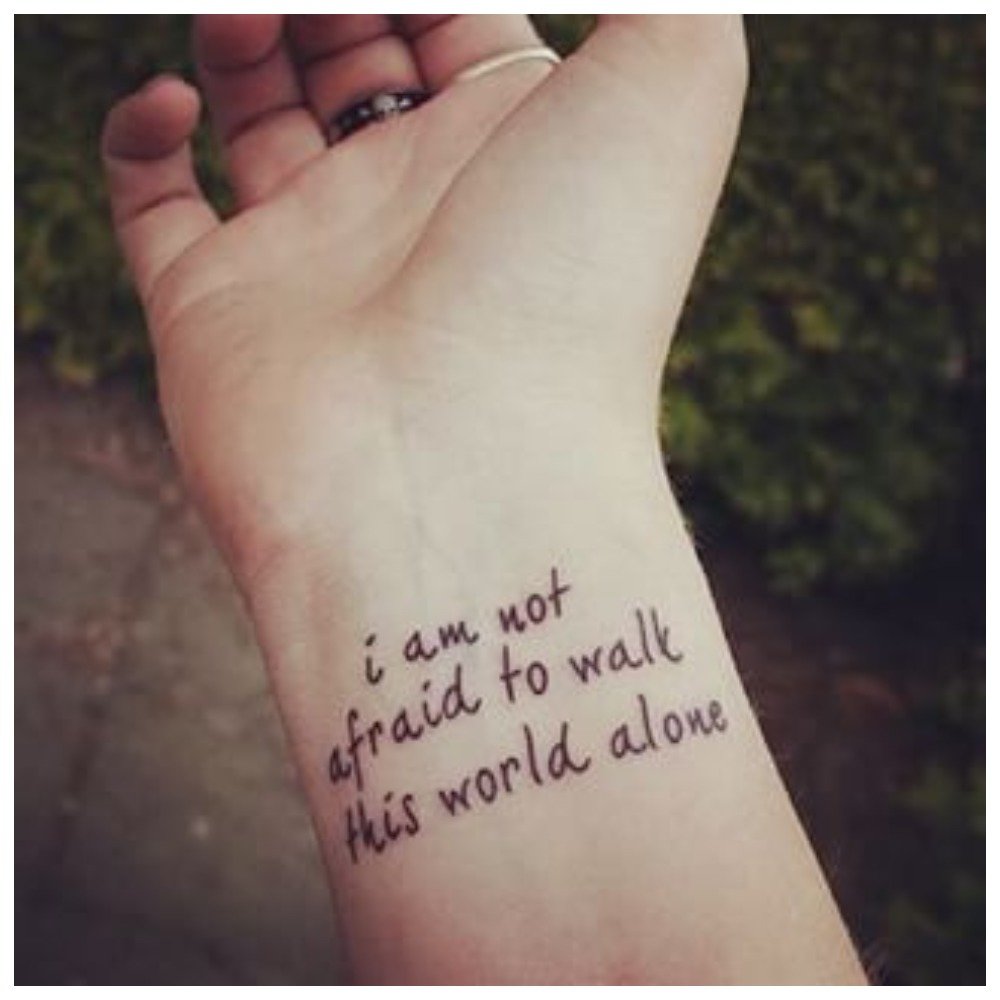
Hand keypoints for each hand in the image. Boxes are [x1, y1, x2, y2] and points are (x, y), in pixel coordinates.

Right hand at [103, 15, 745, 591]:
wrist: (462, 473)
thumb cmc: (574, 275)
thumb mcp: (675, 80)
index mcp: (514, 151)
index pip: (459, 19)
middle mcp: (416, 206)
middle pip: (354, 55)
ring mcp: (311, 258)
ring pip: (255, 112)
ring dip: (239, 31)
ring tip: (246, 14)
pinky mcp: (213, 309)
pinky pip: (155, 206)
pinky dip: (140, 134)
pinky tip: (172, 101)